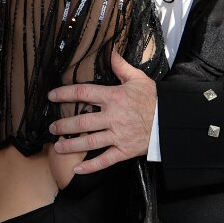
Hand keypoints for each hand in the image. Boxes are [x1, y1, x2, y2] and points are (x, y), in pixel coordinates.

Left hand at [47, 51, 155, 174]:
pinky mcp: (124, 150)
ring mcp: (118, 135)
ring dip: (71, 145)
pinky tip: (77, 169)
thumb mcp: (139, 78)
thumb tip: (109, 53)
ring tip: (57, 146)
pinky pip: (105, 160)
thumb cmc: (154, 99)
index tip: (52, 96)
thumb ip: (121, 67)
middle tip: (52, 127)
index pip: (83, 93)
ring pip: (89, 141)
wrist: (171, 120)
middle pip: (82, 121)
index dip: (65, 94)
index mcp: (114, 97)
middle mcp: (113, 117)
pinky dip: (91, 167)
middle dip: (64, 125)